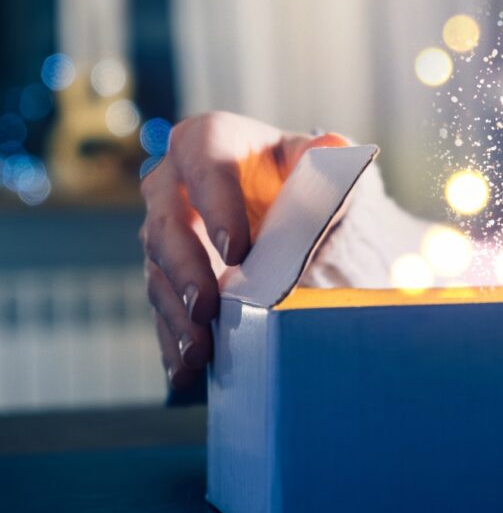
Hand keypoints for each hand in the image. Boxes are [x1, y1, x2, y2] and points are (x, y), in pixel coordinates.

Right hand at [139, 112, 346, 388]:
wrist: (301, 210)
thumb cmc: (308, 176)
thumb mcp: (323, 164)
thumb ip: (328, 160)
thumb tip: (333, 148)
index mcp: (214, 142)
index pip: (205, 161)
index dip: (215, 204)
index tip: (238, 251)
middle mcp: (177, 183)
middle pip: (166, 222)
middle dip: (184, 269)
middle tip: (207, 307)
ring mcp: (168, 230)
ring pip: (158, 270)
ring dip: (176, 314)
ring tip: (199, 351)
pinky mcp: (170, 273)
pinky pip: (163, 307)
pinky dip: (172, 340)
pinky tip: (185, 371)